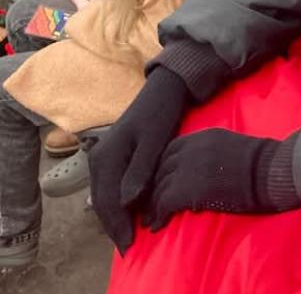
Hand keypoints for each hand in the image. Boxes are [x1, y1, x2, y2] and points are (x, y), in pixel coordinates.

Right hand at [89, 66, 191, 253]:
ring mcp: (103, 157)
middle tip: (130, 246)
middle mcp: (99, 159)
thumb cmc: (162, 113)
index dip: (119, 225)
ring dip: (116, 216)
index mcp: (107, 156)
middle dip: (115, 226)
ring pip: (105, 196)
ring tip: (130, 234)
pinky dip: (118, 202)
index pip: (108, 201)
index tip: (130, 245)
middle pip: (103, 202)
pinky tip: (131, 211)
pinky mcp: (112, 156)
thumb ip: (139, 170)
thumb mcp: (155, 141)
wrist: (163, 90)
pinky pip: (111, 186)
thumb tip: (126, 202)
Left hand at [143, 129, 299, 231]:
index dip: (162, 169)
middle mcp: (192, 148)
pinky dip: (158, 216)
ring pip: (158, 186)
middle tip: (149, 206)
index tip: (160, 185)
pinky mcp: (189, 188)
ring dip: (152, 205)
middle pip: (160, 168)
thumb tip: (202, 170)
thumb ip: (211, 152)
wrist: (270, 171)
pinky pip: (164, 202)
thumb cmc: (261, 163)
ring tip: (150, 220)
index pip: (170, 150)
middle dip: (153, 188)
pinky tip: (158, 225)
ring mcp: (189, 167)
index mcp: (203, 136)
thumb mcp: (231, 147)